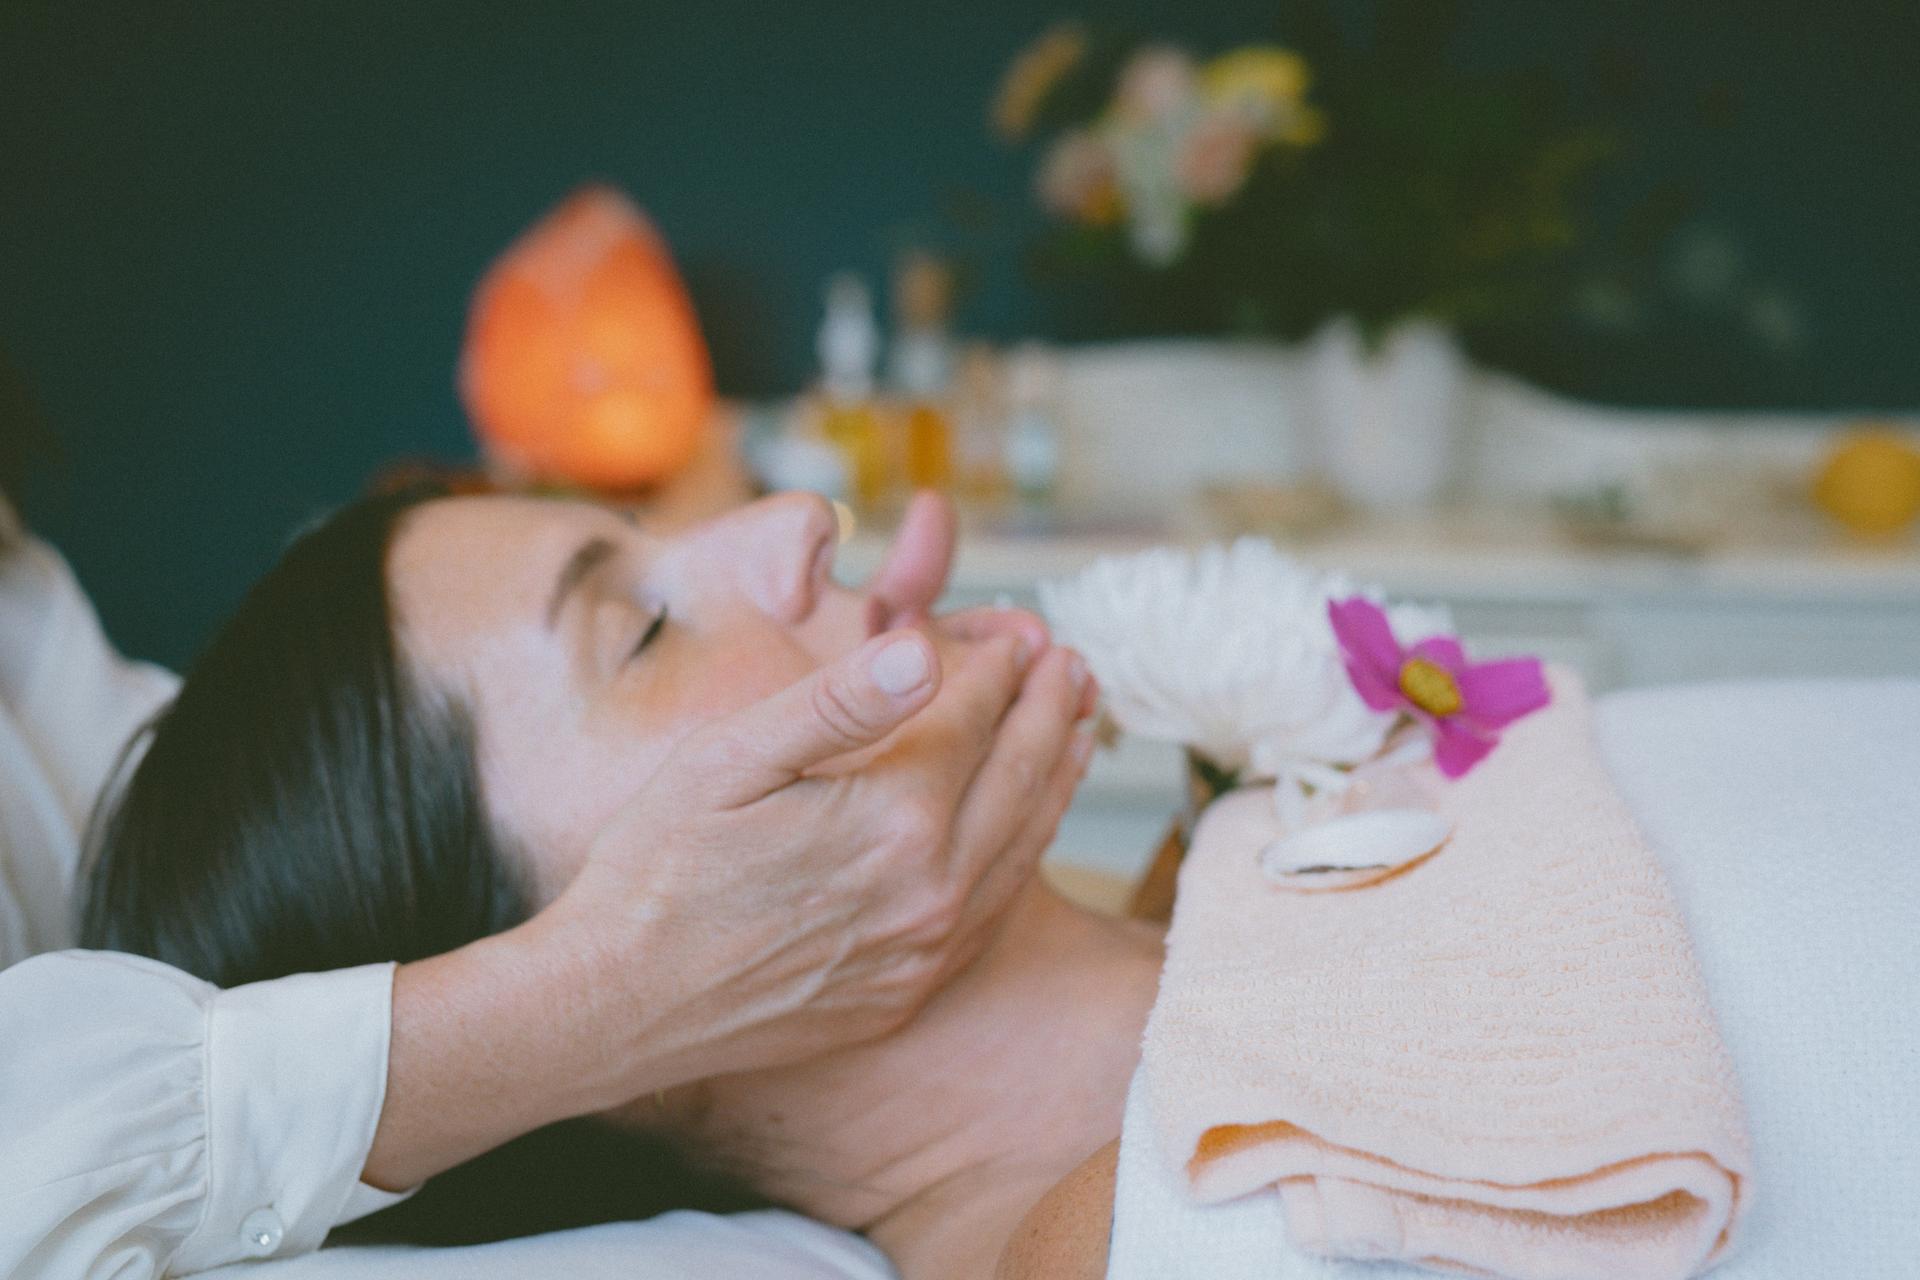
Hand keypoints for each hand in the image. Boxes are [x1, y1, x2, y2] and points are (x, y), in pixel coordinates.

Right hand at [529, 613, 1094, 1105]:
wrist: (617, 1005)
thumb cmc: (657, 868)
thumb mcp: (730, 759)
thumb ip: (838, 702)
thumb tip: (927, 650)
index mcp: (893, 816)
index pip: (976, 716)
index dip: (1000, 665)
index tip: (1018, 630)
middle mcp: (932, 888)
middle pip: (1021, 776)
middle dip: (1051, 710)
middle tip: (1072, 665)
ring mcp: (927, 949)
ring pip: (1023, 846)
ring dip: (1058, 777)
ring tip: (1081, 727)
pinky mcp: (910, 991)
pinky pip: (995, 912)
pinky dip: (1025, 854)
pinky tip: (1028, 829)